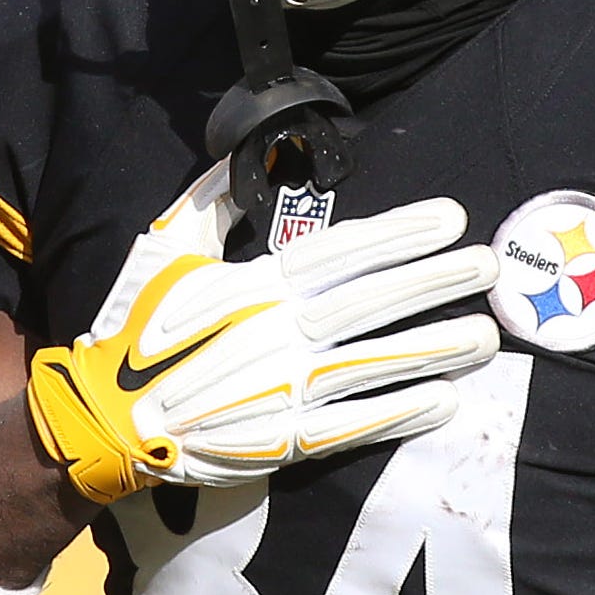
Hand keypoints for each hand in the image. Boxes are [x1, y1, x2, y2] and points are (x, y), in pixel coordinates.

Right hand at [24, 165, 499, 501]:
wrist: (106, 418)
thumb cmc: (133, 330)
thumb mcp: (163, 251)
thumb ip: (211, 201)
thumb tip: (254, 155)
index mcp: (252, 284)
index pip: (342, 251)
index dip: (400, 232)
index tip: (450, 218)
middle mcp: (275, 332)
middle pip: (371, 301)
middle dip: (434, 281)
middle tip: (487, 266)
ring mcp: (283, 388)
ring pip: (374, 362)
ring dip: (433, 347)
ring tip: (484, 335)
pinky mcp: (283, 440)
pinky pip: (354, 424)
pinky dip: (399, 413)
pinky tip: (443, 400)